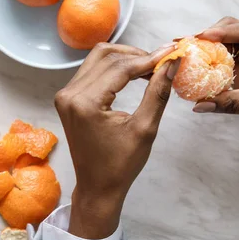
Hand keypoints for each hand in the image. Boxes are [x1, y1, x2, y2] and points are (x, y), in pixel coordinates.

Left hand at [55, 43, 178, 238]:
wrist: (97, 187)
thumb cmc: (121, 165)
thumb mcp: (145, 129)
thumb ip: (158, 92)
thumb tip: (172, 63)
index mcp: (85, 103)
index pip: (120, 67)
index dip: (149, 58)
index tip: (172, 52)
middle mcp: (69, 94)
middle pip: (107, 55)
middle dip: (138, 55)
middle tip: (163, 62)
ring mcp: (66, 94)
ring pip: (98, 58)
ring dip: (126, 58)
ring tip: (151, 68)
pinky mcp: (68, 97)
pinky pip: (93, 69)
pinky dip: (115, 67)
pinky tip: (134, 74)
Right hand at [193, 17, 238, 163]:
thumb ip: (229, 102)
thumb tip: (199, 104)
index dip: (221, 32)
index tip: (199, 37)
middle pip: (233, 33)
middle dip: (209, 38)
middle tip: (187, 44)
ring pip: (226, 48)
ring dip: (207, 51)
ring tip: (186, 54)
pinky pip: (225, 65)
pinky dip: (211, 67)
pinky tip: (195, 70)